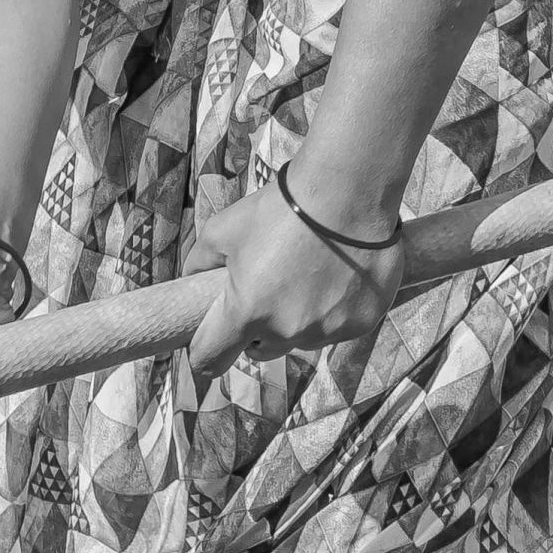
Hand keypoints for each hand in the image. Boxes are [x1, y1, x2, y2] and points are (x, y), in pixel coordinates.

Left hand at [184, 174, 401, 383]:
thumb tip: (190, 281)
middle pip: (260, 352)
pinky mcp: (361, 324)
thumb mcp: (221, 230)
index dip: (203, 353)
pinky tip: (334, 279)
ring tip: (303, 279)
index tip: (206, 344)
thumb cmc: (279, 210)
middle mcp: (287, 331)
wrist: (346, 193)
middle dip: (254, 333)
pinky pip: (336, 329)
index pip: (211, 359)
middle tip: (261, 297)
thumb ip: (198, 264)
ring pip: (300, 339)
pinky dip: (331, 312)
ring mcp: (328, 331)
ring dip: (295, 321)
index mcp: (246, 312)